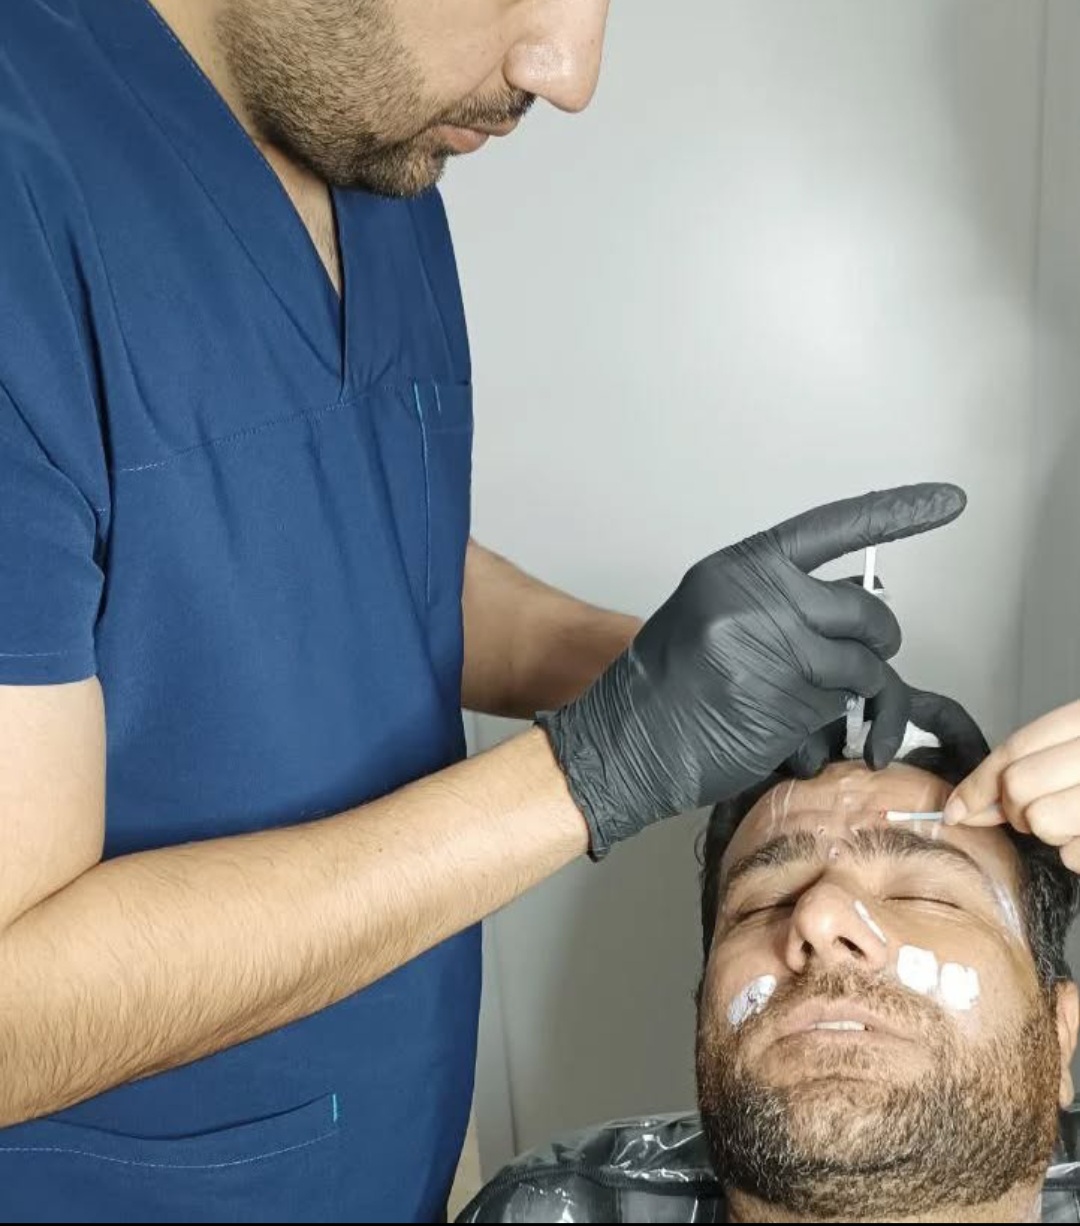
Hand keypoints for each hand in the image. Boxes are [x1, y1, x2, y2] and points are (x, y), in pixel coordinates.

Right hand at [537, 483, 966, 857]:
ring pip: (864, 668)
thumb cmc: (666, 680)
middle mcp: (762, 600)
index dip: (895, 512)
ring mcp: (778, 653)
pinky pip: (845, 712)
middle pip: (865, 609)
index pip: (833, 528)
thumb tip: (849, 608)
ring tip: (821, 704)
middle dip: (878, 639)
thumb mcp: (711, 611)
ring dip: (857, 694)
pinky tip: (794, 738)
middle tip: (869, 654)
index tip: (948, 501)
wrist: (625, 739)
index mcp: (741, 568)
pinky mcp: (791, 706)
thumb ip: (776, 599)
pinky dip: (836, 730)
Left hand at [944, 700, 1079, 871]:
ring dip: (1048, 830)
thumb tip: (965, 804)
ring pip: (1040, 820)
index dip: (975, 784)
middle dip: (1014, 808)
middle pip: (1016, 785)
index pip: (1012, 750)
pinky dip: (1075, 854)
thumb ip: (1027, 766)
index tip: (953, 809)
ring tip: (1073, 820)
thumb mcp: (1072, 750)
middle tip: (1038, 810)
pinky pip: (1071, 855)